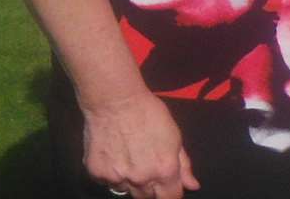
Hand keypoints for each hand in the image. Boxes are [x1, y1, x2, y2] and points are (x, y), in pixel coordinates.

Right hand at [81, 93, 200, 198]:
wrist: (115, 100)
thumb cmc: (149, 113)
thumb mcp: (174, 136)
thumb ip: (184, 165)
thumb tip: (193, 186)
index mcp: (164, 171)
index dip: (170, 193)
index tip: (166, 186)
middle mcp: (141, 179)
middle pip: (147, 198)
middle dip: (150, 188)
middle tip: (145, 166)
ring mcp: (117, 178)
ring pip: (125, 191)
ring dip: (129, 182)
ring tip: (128, 159)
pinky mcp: (97, 173)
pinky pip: (106, 182)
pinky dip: (111, 173)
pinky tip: (113, 154)